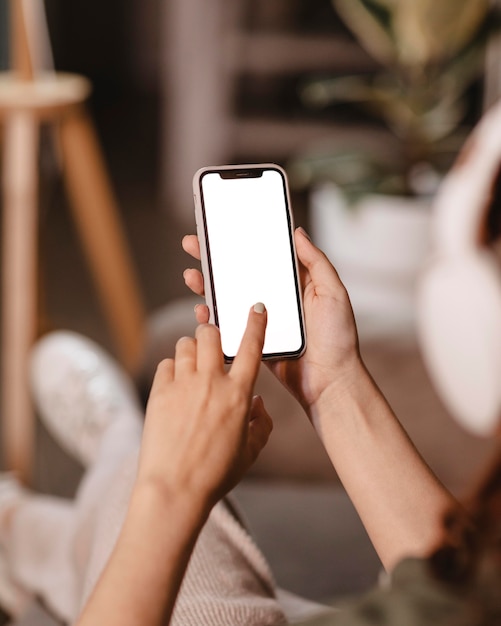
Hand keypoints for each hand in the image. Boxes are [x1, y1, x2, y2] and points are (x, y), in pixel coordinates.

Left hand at [137, 305, 271, 512]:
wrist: (175, 490)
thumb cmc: (215, 474)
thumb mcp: (250, 451)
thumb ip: (261, 423)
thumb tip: (257, 402)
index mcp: (238, 395)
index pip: (251, 347)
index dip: (255, 323)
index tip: (255, 308)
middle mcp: (211, 383)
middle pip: (210, 334)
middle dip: (212, 332)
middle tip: (211, 344)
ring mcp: (183, 385)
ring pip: (186, 344)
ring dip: (191, 349)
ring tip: (192, 366)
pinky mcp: (159, 393)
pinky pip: (166, 364)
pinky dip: (172, 369)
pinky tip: (175, 385)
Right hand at [182, 228, 360, 415]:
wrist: (330, 381)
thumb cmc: (338, 339)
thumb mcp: (333, 293)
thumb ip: (316, 262)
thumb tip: (297, 233)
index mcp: (293, 285)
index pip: (262, 257)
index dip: (242, 242)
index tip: (222, 228)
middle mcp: (275, 300)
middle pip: (239, 274)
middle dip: (214, 259)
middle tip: (193, 244)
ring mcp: (261, 320)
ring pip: (228, 299)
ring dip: (207, 286)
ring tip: (192, 275)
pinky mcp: (252, 340)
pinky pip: (228, 326)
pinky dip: (211, 318)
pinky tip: (201, 310)